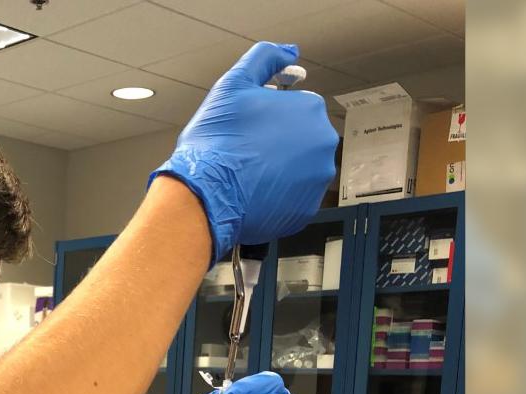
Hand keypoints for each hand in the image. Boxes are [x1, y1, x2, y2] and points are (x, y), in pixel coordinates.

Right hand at [149, 41, 338, 265]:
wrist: (203, 197)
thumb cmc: (215, 143)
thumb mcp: (233, 85)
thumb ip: (265, 58)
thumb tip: (289, 52)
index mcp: (310, 108)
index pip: (293, 108)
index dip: (267, 117)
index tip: (248, 129)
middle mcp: (323, 143)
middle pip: (299, 139)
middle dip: (277, 144)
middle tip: (246, 152)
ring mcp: (317, 179)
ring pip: (299, 169)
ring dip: (279, 170)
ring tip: (249, 174)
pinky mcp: (306, 209)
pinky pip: (294, 198)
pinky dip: (278, 196)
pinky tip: (254, 192)